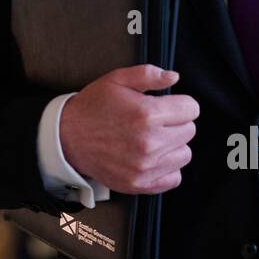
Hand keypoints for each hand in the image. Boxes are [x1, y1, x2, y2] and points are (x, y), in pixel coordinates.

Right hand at [59, 65, 197, 194]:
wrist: (67, 138)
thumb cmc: (93, 107)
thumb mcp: (116, 80)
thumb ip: (148, 75)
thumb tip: (173, 77)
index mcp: (146, 114)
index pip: (191, 109)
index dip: (180, 103)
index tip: (168, 105)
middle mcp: (149, 142)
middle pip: (189, 131)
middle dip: (176, 123)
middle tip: (155, 121)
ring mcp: (145, 166)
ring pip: (184, 154)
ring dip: (173, 145)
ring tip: (153, 138)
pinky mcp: (140, 183)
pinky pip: (174, 177)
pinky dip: (167, 168)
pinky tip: (152, 157)